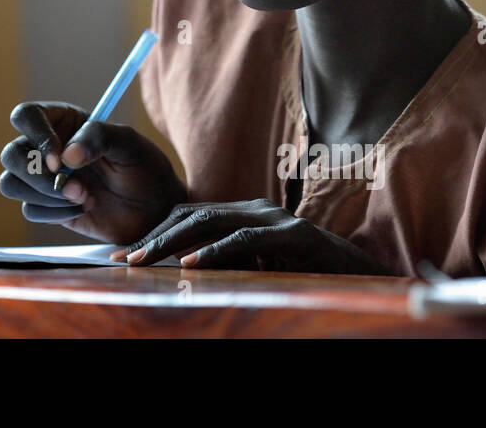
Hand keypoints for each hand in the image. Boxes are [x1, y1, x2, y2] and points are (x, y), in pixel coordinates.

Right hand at [0, 101, 187, 243]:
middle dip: (37, 174)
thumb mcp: (130, 143)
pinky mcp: (46, 207)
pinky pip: (29, 210)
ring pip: (11, 183)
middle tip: (74, 186)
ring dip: (46, 195)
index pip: (26, 116)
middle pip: (10, 154)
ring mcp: (44, 179)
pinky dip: (55, 213)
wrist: (154, 210)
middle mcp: (46, 148)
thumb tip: (67, 156)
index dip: (35, 135)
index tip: (59, 159)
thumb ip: (99, 137)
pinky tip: (84, 209)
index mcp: (63, 122)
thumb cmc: (144, 167)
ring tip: (85, 197)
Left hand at [111, 199, 393, 274]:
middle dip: (155, 236)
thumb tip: (178, 274)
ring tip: (145, 260)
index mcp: (243, 213)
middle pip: (192, 213)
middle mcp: (255, 208)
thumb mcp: (256, 268)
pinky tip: (191, 264)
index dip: (156, 232)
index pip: (188, 214)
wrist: (360, 277)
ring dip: (173, 241)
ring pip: (211, 221)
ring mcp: (274, 218)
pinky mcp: (293, 235)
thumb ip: (225, 264)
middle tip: (125, 258)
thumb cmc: (304, 275)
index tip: (126, 254)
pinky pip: (245, 240)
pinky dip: (214, 251)